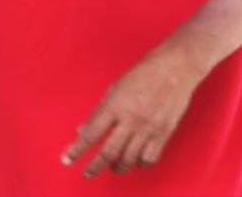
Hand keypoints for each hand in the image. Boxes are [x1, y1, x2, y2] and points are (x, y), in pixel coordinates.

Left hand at [62, 46, 200, 177]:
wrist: (175, 68)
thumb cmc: (142, 73)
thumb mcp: (114, 87)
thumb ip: (99, 111)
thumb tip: (82, 130)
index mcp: (115, 105)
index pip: (90, 133)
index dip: (76, 149)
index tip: (66, 159)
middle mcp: (131, 120)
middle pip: (109, 152)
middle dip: (95, 166)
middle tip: (87, 173)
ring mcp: (148, 128)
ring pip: (129, 159)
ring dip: (118, 167)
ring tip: (112, 168)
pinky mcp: (164, 133)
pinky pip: (150, 157)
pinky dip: (140, 164)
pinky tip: (135, 162)